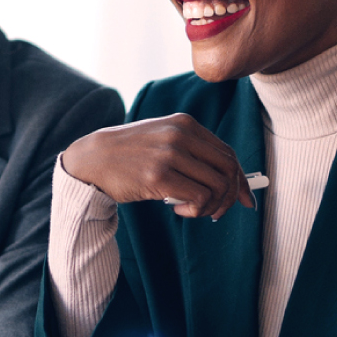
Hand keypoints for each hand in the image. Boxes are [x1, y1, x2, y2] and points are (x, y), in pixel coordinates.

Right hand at [62, 113, 254, 219]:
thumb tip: (229, 178)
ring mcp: (170, 154)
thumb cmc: (129, 155)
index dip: (241, 180)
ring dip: (212, 206)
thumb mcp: (162, 140)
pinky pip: (199, 197)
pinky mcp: (159, 176)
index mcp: (185, 124)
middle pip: (228, 169)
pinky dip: (196, 210)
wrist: (92, 159)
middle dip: (231, 196)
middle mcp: (181, 135)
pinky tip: (178, 210)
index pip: (227, 153)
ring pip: (218, 185)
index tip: (244, 200)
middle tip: (216, 212)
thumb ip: (191, 152)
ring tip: (194, 211)